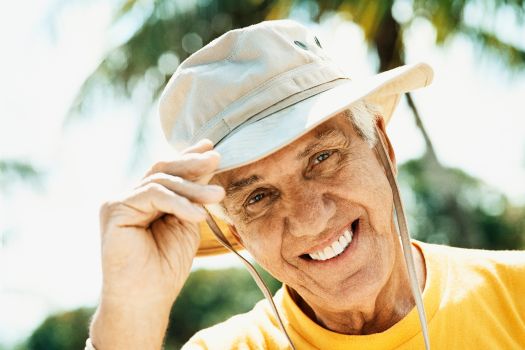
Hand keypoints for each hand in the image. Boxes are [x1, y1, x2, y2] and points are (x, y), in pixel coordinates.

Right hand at [98, 139, 223, 305]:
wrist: (146, 298)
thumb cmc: (166, 266)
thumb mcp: (187, 221)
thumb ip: (193, 194)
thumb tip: (209, 162)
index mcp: (147, 201)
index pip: (168, 172)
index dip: (189, 158)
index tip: (211, 148)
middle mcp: (130, 198)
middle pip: (162, 168)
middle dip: (191, 162)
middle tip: (216, 157)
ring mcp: (119, 202)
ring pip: (161, 180)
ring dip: (193, 187)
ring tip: (217, 196)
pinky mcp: (114, 209)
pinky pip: (153, 194)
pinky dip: (179, 202)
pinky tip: (198, 215)